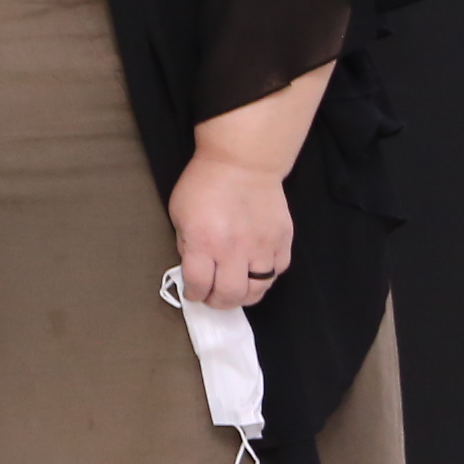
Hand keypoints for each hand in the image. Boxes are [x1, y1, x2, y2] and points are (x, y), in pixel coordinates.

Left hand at [170, 152, 290, 311]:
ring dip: (244, 295)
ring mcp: (262, 246)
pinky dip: (267, 277)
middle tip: (213, 297)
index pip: (198, 284)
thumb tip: (194, 267)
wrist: (242, 162)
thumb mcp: (180, 214)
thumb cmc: (204, 184)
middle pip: (229, 295)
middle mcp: (234, 249)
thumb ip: (187, 244)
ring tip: (236, 290)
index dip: (193, 293)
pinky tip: (256, 272)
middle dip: (218, 302)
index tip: (193, 293)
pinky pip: (278, 272)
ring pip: (258, 289)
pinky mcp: (283, 240)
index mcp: (204, 242)